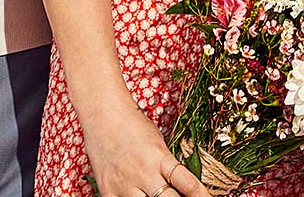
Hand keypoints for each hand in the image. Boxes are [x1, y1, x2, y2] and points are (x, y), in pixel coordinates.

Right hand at [84, 103, 209, 196]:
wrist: (103, 115)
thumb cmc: (133, 125)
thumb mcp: (158, 142)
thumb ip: (167, 165)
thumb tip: (182, 187)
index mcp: (160, 157)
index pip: (187, 184)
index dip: (200, 196)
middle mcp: (144, 173)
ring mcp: (125, 185)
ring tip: (160, 196)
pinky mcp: (109, 192)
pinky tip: (139, 196)